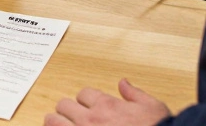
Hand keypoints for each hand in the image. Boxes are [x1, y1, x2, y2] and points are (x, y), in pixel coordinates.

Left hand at [45, 79, 170, 125]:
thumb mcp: (152, 107)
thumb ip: (135, 94)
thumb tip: (123, 83)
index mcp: (106, 105)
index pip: (83, 94)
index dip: (86, 100)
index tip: (89, 106)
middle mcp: (90, 119)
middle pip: (63, 105)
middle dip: (66, 110)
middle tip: (70, 116)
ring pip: (53, 121)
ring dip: (55, 122)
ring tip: (59, 125)